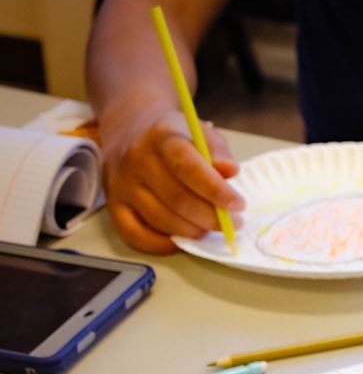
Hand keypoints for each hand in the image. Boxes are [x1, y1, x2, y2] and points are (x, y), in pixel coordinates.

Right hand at [100, 109, 244, 252]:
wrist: (131, 129)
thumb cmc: (174, 135)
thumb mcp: (200, 131)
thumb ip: (217, 150)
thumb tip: (230, 171)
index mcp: (160, 137)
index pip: (188, 167)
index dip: (215, 190)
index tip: (238, 205)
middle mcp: (136, 160)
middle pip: (176, 199)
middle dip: (210, 217)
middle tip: (232, 223)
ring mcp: (120, 184)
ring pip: (160, 219)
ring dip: (192, 231)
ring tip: (211, 228)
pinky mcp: (113, 204)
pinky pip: (134, 234)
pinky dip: (161, 244)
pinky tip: (183, 240)